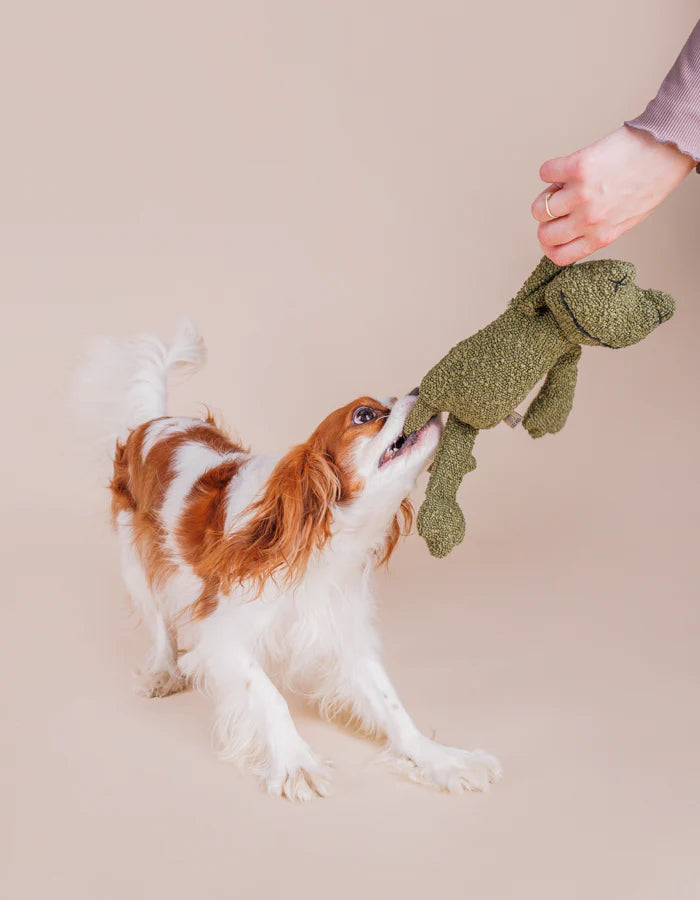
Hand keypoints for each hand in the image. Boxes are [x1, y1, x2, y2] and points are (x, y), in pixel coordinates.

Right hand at [532, 125, 695, 264]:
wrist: (666, 148)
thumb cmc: (651, 181)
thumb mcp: (626, 219)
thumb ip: (597, 229)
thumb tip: (566, 227)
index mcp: (602, 236)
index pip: (560, 257)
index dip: (550, 246)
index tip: (551, 232)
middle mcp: (590, 220)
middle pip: (544, 235)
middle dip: (547, 221)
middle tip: (558, 206)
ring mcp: (582, 194)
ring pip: (539, 208)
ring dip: (547, 195)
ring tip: (562, 185)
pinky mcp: (578, 167)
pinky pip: (545, 173)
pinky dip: (552, 170)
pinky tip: (567, 167)